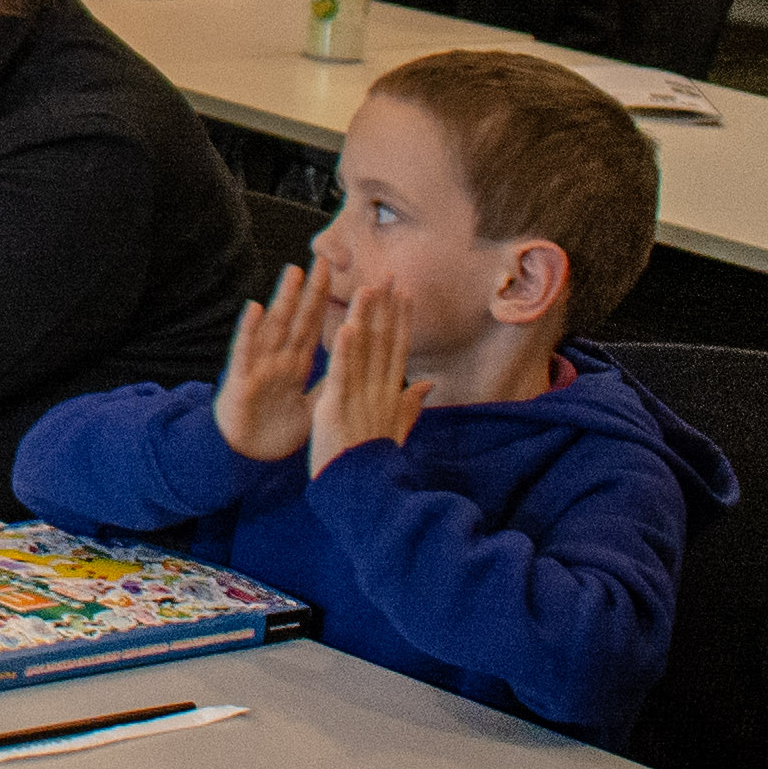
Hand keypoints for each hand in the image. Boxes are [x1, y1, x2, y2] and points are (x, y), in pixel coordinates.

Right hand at [215, 265, 325, 462]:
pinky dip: (249, 330)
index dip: (328, 305)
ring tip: (292, 272)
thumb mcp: (313, 407)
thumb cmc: (275, 431)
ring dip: (282, 300)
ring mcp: (259, 367)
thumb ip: (331, 385)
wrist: (246, 459)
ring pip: (273, 328)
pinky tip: (255, 309)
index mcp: (295, 365)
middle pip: (297, 320)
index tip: (342, 282)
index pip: (314, 329)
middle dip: (309, 291)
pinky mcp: (242, 380)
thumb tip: (358, 369)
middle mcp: (277, 359)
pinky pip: (245, 352)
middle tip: (322, 260)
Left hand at [307, 287, 429, 473]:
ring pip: (364, 351)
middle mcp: (378, 391)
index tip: (404, 293)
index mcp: (389, 395)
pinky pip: (343, 373)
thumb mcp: (395, 430)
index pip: (396, 349)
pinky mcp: (337, 405)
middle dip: (387, 308)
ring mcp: (359, 397)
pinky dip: (346, 351)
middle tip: (390, 274)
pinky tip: (348, 326)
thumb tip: (430, 384)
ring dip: (367, 318)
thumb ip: (411, 405)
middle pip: (384, 342)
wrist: (362, 493)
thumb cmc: (372, 463)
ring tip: (370, 288)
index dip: (401, 320)